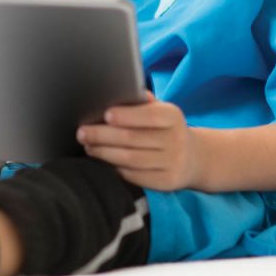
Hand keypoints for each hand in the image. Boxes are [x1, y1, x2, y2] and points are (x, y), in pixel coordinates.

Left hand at [77, 92, 196, 190]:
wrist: (192, 158)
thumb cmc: (165, 129)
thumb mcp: (160, 111)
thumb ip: (141, 103)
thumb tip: (114, 93)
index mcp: (173, 117)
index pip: (149, 116)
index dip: (126, 116)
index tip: (105, 115)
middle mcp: (175, 140)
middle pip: (132, 139)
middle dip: (102, 136)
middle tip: (82, 133)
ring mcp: (172, 163)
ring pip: (130, 159)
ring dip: (104, 153)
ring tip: (88, 147)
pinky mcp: (165, 182)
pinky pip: (134, 176)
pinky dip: (115, 169)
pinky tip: (103, 162)